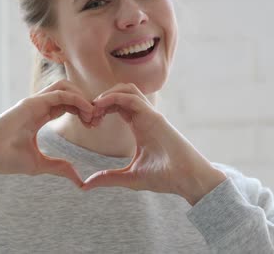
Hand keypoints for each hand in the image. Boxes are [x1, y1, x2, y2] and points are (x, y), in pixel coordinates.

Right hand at [0, 80, 93, 186]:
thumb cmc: (4, 159)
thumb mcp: (38, 164)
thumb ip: (58, 167)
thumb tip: (78, 179)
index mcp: (38, 115)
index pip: (66, 104)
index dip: (82, 111)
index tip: (92, 126)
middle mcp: (37, 105)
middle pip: (68, 91)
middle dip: (86, 101)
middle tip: (96, 120)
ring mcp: (34, 102)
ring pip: (65, 86)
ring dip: (82, 97)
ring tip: (92, 114)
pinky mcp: (31, 103)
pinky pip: (60, 93)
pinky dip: (77, 99)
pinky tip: (87, 111)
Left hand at [81, 83, 226, 204]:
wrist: (187, 180)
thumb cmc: (165, 178)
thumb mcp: (130, 177)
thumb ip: (108, 178)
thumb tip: (86, 185)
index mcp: (139, 125)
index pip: (117, 105)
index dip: (101, 109)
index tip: (90, 124)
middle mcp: (144, 116)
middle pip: (120, 91)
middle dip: (101, 99)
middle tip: (89, 116)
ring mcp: (150, 114)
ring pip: (126, 88)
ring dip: (107, 94)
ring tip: (94, 109)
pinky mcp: (154, 117)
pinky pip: (131, 97)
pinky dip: (113, 97)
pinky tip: (100, 106)